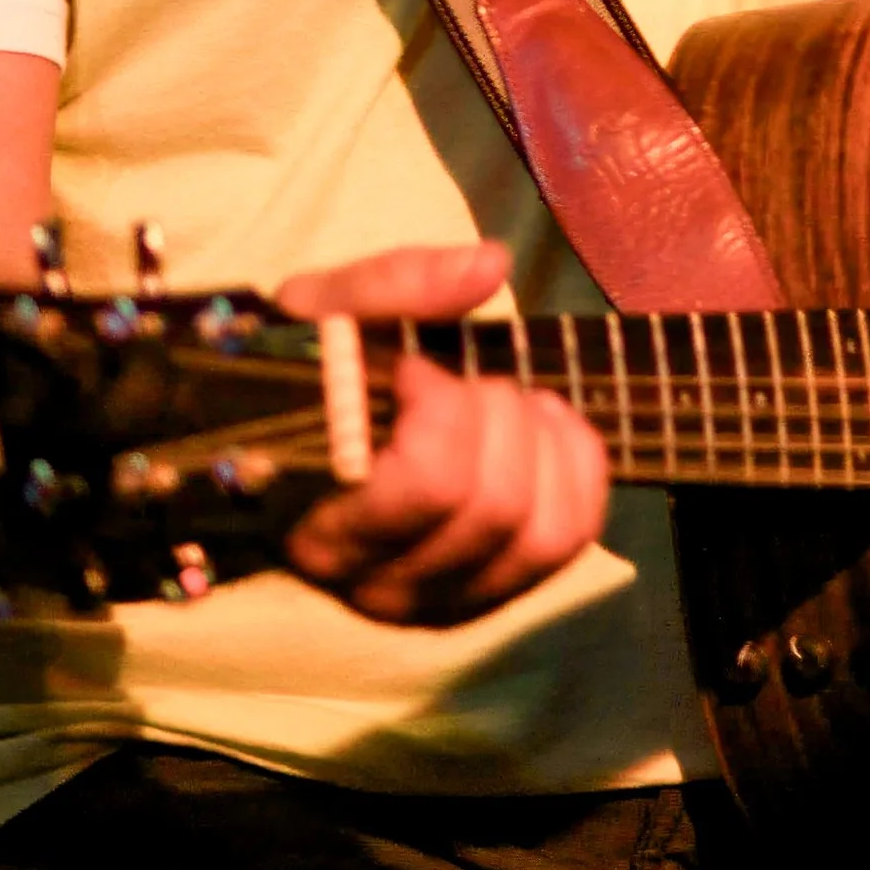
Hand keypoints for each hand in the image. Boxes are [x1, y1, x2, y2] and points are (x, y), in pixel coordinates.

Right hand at [270, 243, 608, 625]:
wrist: (293, 439)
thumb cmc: (306, 379)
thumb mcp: (322, 315)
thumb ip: (393, 285)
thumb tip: (490, 265)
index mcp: (324, 531)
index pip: (431, 486)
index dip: (443, 406)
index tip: (411, 370)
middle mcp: (383, 590)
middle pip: (497, 505)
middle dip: (495, 414)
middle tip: (458, 381)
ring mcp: (444, 604)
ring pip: (546, 534)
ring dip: (540, 444)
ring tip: (502, 401)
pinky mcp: (492, 595)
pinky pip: (573, 537)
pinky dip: (577, 467)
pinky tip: (539, 426)